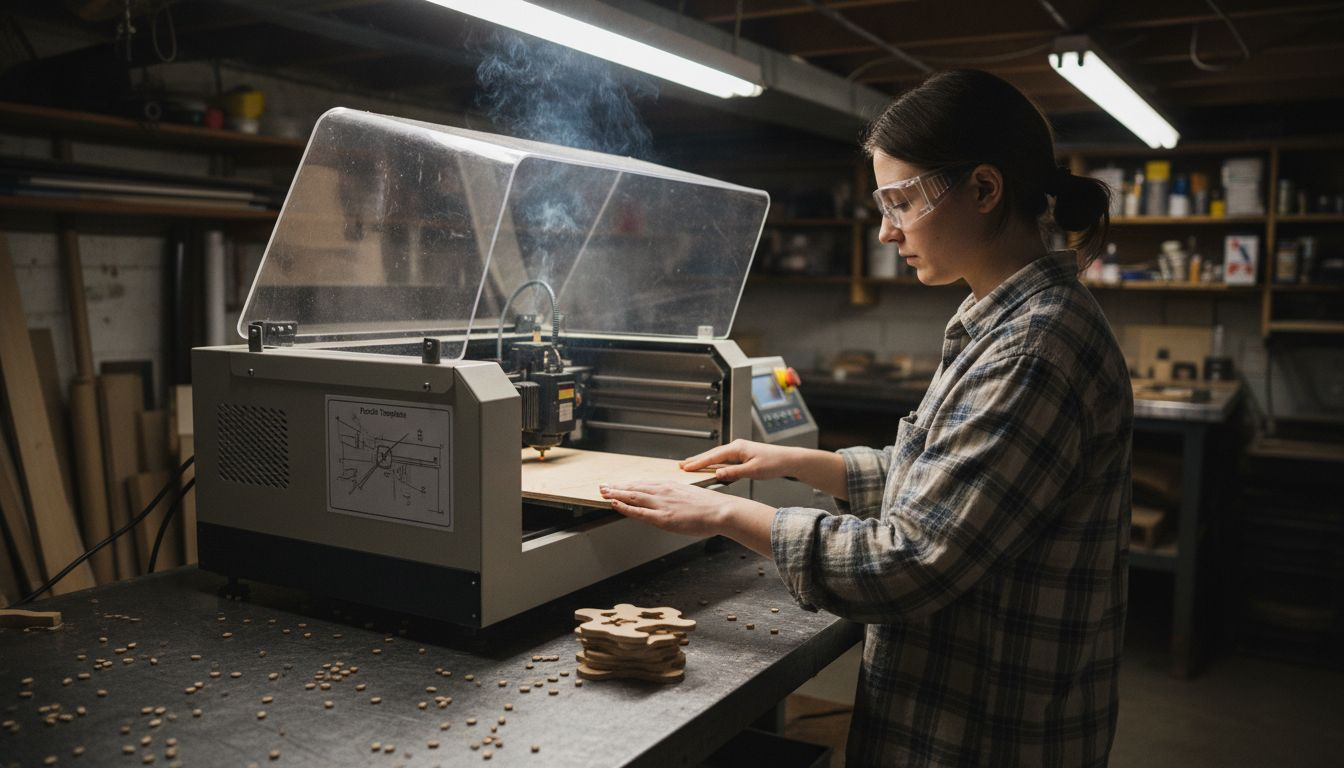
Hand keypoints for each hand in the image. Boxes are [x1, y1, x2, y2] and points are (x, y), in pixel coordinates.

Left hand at [599, 481, 773, 539]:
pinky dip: (624, 507)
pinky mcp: (663, 517)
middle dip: (617, 487)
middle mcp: (663, 492)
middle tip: (603, 486)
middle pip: (635, 488)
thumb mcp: (691, 496)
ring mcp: (662, 504)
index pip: (645, 484)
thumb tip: (672, 502)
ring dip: (616, 493)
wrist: (722, 511)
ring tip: (603, 492)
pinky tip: (614, 504)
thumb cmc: (711, 506)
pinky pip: (639, 512)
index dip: (629, 484)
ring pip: (633, 496)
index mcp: (671, 486)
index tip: (619, 484)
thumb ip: (678, 498)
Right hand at [679, 439, 795, 482]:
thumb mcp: (753, 471)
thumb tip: (718, 474)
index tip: (687, 467)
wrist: (789, 459)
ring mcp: (740, 450)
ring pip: (717, 456)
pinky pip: (724, 459)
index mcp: (738, 448)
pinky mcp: (743, 455)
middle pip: (712, 453)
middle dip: (697, 459)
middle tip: (682, 465)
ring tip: (691, 465)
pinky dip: (714, 462)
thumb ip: (734, 472)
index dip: (699, 462)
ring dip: (704, 460)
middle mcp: (737, 446)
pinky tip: (709, 467)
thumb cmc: (774, 463)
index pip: (714, 456)